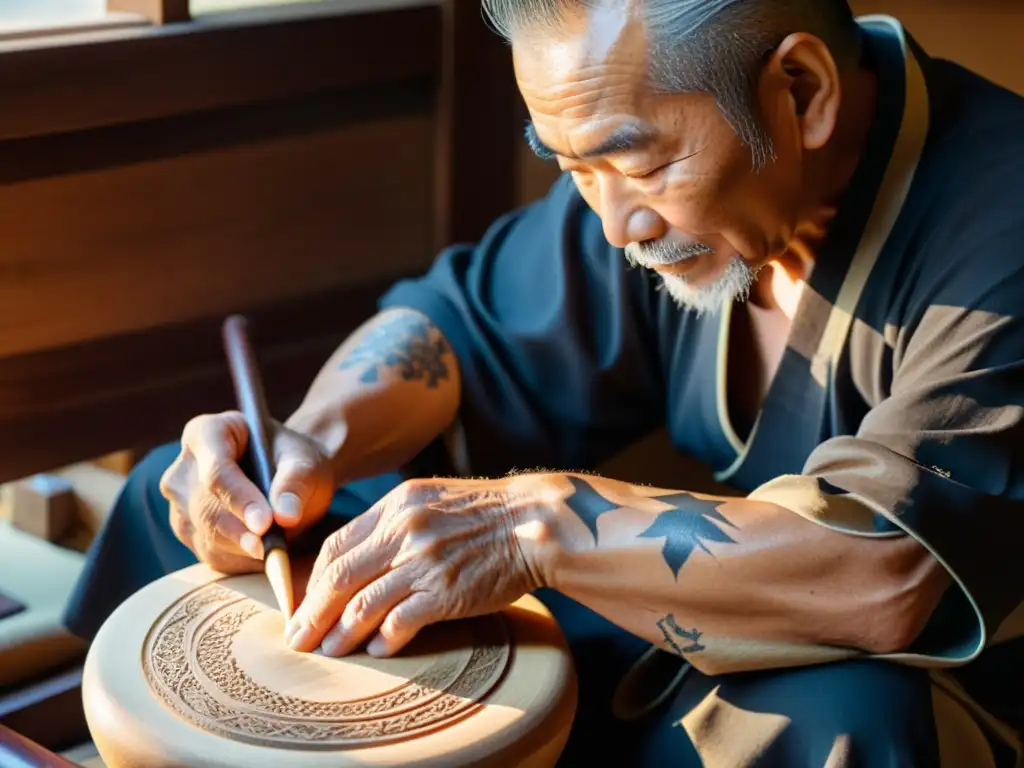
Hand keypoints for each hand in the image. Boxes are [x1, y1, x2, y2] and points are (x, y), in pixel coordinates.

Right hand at [159, 411, 336, 573]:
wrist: (286, 475)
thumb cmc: (293, 460)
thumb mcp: (305, 462)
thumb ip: (295, 483)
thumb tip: (285, 516)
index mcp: (207, 433)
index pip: (216, 470)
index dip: (239, 499)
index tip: (265, 524)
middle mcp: (183, 467)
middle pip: (205, 508)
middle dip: (241, 532)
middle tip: (273, 549)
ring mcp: (180, 501)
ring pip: (206, 535)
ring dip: (243, 549)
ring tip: (277, 547)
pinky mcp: (187, 530)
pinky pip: (210, 554)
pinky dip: (240, 560)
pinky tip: (264, 553)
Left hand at [284, 474, 554, 657]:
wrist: (532, 522)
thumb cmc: (485, 512)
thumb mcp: (431, 497)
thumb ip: (395, 520)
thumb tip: (359, 553)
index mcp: (395, 505)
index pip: (336, 545)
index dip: (312, 580)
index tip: (305, 602)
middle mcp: (403, 531)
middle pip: (338, 578)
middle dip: (311, 613)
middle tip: (298, 638)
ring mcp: (423, 562)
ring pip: (362, 604)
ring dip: (340, 633)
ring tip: (329, 651)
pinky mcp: (445, 592)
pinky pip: (400, 622)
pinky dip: (383, 640)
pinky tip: (377, 651)